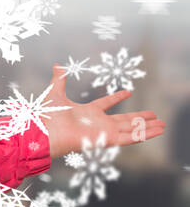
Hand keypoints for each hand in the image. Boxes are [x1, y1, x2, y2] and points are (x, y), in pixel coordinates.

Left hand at [40, 65, 164, 158]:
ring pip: (131, 129)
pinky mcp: (106, 140)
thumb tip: (56, 65)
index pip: (106, 104)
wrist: (43, 133)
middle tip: (155, 114)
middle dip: (140, 117)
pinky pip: (129, 138)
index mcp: (87, 112)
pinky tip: (156, 131)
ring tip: (162, 125)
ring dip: (147, 127)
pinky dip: (143, 134)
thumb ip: (59, 80)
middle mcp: (97, 123)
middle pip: (124, 120)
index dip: (117, 98)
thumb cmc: (46, 116)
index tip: (128, 92)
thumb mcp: (55, 93)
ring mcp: (103, 132)